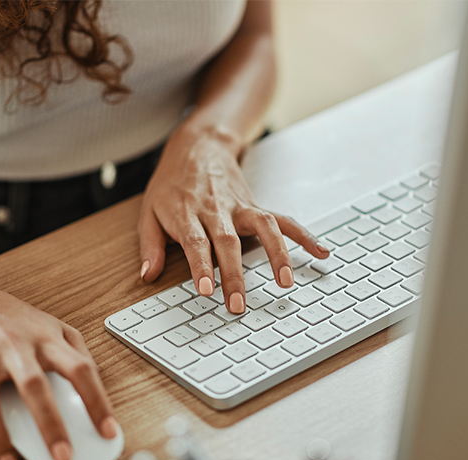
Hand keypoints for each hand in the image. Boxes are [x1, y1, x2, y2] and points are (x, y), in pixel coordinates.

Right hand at [0, 276, 116, 459]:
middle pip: (34, 385)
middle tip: (63, 457)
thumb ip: (78, 352)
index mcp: (46, 338)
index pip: (79, 368)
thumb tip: (96, 386)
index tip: (108, 431)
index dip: (97, 401)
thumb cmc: (14, 319)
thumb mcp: (55, 326)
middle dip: (50, 425)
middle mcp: (14, 346)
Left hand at [138, 124, 329, 312]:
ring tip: (286, 281)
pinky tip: (320, 251)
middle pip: (228, 242)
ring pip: (263, 227)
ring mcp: (240, 206)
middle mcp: (216, 210)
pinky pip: (282, 219)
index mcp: (187, 213)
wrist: (197, 147)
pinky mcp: (255, 205)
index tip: (207, 290)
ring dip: (276, 254)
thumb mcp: (149, 212)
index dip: (202, 266)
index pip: (196, 242)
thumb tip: (148, 275)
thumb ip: (150, 245)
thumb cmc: (171, 185)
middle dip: (234, 274)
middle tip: (239, 305)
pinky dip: (303, 235)